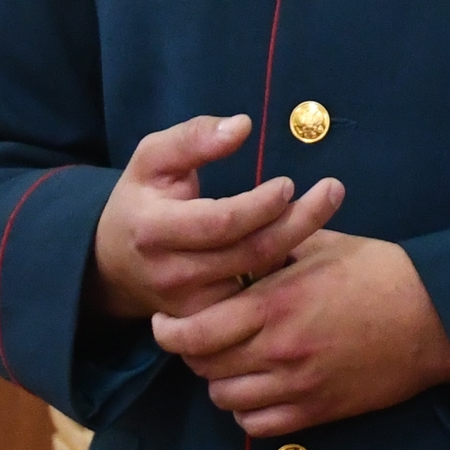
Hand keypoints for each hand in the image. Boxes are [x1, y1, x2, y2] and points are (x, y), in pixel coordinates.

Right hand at [88, 114, 344, 319]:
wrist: (115, 263)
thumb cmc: (143, 198)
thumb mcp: (152, 157)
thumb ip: (193, 138)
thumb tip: (243, 126)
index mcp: (154, 229)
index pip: (221, 222)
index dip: (259, 204)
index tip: (288, 183)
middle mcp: (172, 273)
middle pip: (250, 253)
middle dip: (299, 221)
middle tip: (334, 190)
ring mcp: (189, 305)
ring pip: (259, 281)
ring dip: (299, 246)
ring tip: (328, 208)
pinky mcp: (206, 323)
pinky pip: (255, 301)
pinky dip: (285, 274)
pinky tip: (308, 244)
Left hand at [152, 230, 449, 433]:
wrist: (434, 317)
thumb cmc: (381, 273)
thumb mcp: (324, 245)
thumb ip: (275, 244)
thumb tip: (240, 238)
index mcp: (275, 304)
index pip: (194, 332)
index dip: (169, 331)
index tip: (167, 322)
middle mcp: (279, 350)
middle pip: (203, 367)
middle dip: (192, 352)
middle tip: (199, 336)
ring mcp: (297, 386)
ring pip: (225, 399)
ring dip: (219, 381)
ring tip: (229, 360)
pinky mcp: (316, 411)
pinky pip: (256, 426)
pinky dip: (246, 411)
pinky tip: (257, 388)